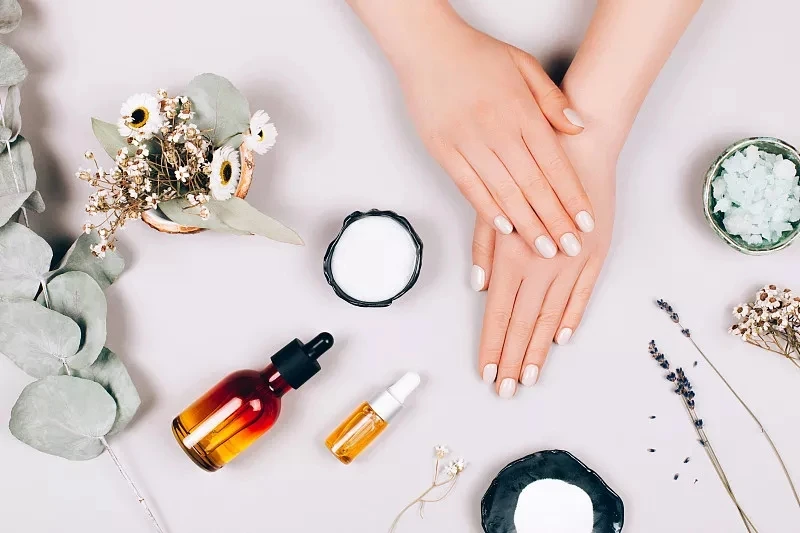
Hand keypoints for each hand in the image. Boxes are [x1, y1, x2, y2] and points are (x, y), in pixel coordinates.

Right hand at [394, 15, 594, 258]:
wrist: (427, 45)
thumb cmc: (475, 54)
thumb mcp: (523, 64)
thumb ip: (552, 100)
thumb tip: (577, 130)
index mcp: (521, 110)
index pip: (554, 163)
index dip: (571, 196)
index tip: (585, 221)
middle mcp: (497, 130)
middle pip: (533, 185)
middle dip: (554, 221)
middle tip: (570, 249)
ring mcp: (468, 142)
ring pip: (503, 192)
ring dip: (526, 225)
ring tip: (543, 249)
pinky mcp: (443, 150)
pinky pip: (469, 187)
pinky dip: (487, 209)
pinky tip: (503, 228)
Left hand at [471, 130, 615, 397]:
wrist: (579, 148)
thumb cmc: (529, 174)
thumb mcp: (496, 208)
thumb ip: (485, 249)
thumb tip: (478, 289)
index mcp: (513, 255)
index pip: (499, 313)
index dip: (493, 346)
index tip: (488, 373)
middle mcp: (542, 265)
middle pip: (524, 323)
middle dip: (513, 360)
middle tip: (506, 390)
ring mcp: (573, 263)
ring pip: (552, 316)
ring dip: (540, 350)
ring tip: (531, 377)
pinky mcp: (597, 255)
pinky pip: (582, 295)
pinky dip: (571, 317)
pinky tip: (562, 339)